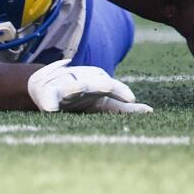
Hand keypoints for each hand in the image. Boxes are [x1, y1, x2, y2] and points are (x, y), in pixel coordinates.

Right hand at [27, 58, 152, 112]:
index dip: (119, 89)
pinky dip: (50, 103)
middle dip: (99, 84)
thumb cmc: (77, 96)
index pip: (108, 84)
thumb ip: (123, 108)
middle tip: (107, 87)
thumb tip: (151, 111)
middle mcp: (79, 83)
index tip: (132, 99)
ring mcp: (62, 88)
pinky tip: (51, 109)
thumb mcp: (100, 103)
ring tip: (80, 88)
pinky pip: (48, 99)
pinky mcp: (46, 96)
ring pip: (70, 87)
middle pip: (90, 82)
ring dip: (73, 88)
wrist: (43, 86)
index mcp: (94, 86)